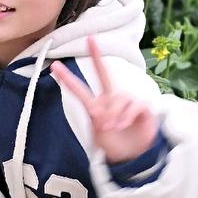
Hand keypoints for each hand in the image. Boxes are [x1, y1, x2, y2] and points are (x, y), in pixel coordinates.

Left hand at [51, 36, 158, 162]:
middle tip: (90, 40)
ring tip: (113, 127)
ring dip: (115, 113)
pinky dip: (127, 115)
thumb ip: (99, 121)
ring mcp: (127, 102)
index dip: (68, 79)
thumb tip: (104, 115)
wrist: (133, 157)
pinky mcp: (142, 107)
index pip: (80, 90)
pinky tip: (123, 124)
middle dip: (96, 56)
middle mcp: (111, 100)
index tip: (55, 66)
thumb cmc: (114, 146)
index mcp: (97, 106)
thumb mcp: (100, 136)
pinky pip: (134, 105)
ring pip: (119, 98)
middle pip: (103, 74)